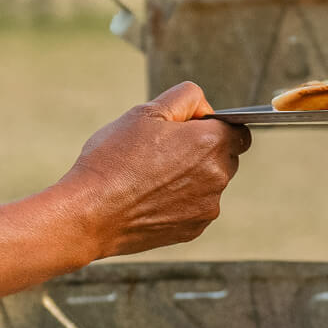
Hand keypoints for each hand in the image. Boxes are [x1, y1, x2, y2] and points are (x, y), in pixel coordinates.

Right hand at [57, 82, 251, 257]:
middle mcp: (217, 176)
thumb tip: (204, 109)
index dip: (214, 126)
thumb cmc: (113, 160)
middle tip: (162, 151)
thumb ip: (184, 98)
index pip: (238, 130)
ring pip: (210, 184)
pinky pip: (196, 208)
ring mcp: (207, 206)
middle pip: (226, 157)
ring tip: (151, 176)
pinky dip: (180, 202)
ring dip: (192, 177)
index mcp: (210, 142)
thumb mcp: (145, 112)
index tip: (187, 130)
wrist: (90, 213)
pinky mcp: (193, 229)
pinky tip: (150, 197)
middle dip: (203, 151)